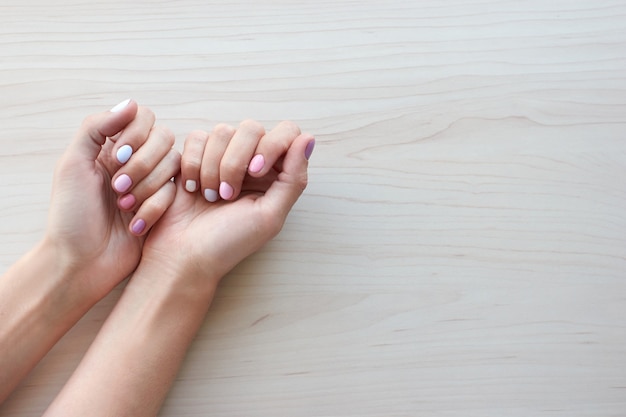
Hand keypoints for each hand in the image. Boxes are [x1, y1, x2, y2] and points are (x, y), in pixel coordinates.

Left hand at [45, 99, 179, 299]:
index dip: (138, 133)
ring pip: (174, 166)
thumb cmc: (71, 215)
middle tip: (118, 187)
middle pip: (165, 139)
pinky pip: (175, 195)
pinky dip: (153, 209)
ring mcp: (153, 183)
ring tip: (124, 207)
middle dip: (144, 164)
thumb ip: (97, 127)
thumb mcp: (73, 163)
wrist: (82, 262)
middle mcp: (136, 160)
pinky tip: (135, 225)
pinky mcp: (165, 206)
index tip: (119, 155)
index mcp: (112, 146)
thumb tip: (131, 104)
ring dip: (148, 188)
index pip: (144, 118)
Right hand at [141, 120, 314, 295]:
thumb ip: (294, 178)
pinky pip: (197, 137)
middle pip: (251, 128)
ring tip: (210, 196)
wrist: (183, 255)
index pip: (287, 132)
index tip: (255, 172)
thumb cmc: (229, 242)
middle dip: (235, 162)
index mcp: (276, 173)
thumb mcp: (270, 215)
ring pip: (222, 131)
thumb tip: (309, 139)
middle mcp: (252, 160)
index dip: (271, 146)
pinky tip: (192, 188)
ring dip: (213, 167)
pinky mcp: (194, 156)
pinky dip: (193, 164)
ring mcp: (222, 156)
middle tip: (227, 195)